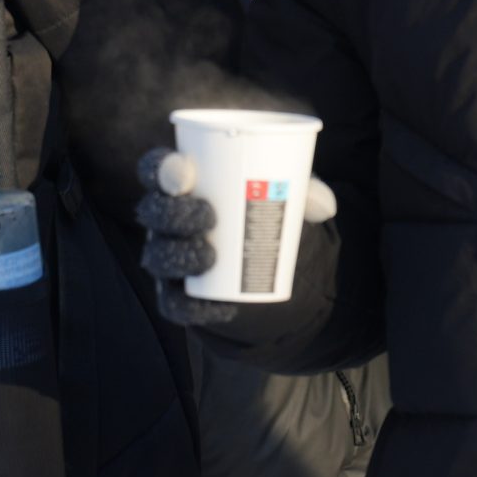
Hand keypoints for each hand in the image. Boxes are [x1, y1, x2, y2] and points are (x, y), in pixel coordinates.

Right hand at [133, 146, 335, 327]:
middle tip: (207, 215)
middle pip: (152, 212)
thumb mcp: (285, 193)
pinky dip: (196, 307)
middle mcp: (165, 220)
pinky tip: (219, 307)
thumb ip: (305, 191)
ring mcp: (168, 257)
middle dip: (171, 213)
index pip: (157, 170)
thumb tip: (324, 205)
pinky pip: (175, 304)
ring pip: (157, 257)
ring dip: (178, 255)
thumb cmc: (264, 210)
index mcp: (183, 184)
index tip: (185, 170)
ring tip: (210, 256)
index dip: (161, 168)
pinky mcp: (178, 293)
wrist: (262, 263)